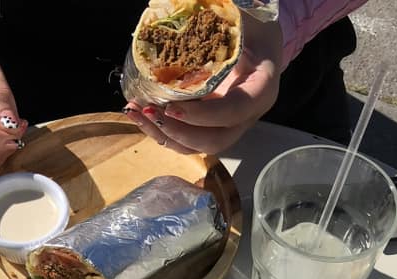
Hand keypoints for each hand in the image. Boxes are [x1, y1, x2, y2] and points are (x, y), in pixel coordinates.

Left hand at [126, 16, 282, 154]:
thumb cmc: (251, 28)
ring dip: (163, 135)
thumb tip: (182, 7)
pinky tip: (139, 112)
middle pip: (214, 141)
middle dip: (179, 132)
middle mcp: (245, 116)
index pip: (233, 112)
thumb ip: (222, 18)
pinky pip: (186, 138)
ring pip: (197, 146)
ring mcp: (227, 125)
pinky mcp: (209, 126)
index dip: (203, 115)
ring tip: (136, 112)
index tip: (172, 108)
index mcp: (260, 90)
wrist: (258, 42)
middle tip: (149, 112)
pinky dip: (160, 130)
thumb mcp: (241, 19)